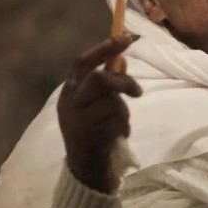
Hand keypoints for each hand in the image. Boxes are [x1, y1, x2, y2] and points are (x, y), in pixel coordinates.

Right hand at [58, 34, 141, 193]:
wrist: (85, 170)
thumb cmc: (93, 131)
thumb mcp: (95, 104)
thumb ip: (106, 83)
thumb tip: (122, 59)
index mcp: (69, 91)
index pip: (83, 62)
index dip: (105, 48)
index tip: (128, 37)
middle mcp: (69, 103)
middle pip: (99, 80)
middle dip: (122, 82)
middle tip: (138, 91)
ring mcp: (78, 120)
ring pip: (111, 102)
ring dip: (123, 112)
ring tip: (119, 124)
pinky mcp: (90, 136)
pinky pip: (116, 122)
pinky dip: (123, 127)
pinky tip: (114, 137)